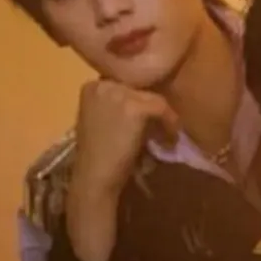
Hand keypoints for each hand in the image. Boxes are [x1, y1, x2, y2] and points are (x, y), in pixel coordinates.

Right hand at [66, 81, 178, 260]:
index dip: (140, 104)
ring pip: (153, 98)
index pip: (126, 85)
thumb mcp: (103, 121)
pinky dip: (169, 125)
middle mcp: (102, 84)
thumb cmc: (100, 156)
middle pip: (140, 90)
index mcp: (91, 86)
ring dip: (162, 119)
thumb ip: (118, 107)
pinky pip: (162, 109)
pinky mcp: (133, 106)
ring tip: (165, 139)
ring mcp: (117, 93)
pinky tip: (168, 142)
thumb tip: (149, 104)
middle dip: (152, 111)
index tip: (150, 122)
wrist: (95, 177)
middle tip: (161, 132)